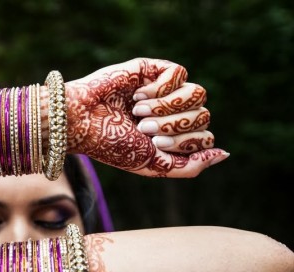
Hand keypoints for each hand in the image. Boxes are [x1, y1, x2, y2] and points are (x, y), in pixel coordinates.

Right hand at [66, 58, 226, 176]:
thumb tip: (224, 153)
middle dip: (171, 126)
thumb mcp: (153, 165)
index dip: (184, 142)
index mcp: (172, 138)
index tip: (153, 144)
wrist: (82, 121)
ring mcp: (164, 90)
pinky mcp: (153, 69)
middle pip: (203, 116)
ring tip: (139, 111)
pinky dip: (159, 88)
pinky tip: (138, 95)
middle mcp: (171, 114)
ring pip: (198, 93)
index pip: (205, 137)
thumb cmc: (111, 145)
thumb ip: (189, 167)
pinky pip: (179, 73)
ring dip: (167, 107)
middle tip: (142, 128)